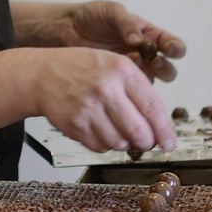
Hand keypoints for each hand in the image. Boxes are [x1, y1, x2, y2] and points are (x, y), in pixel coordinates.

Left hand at [22, 0, 185, 81]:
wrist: (65, 31)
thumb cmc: (90, 17)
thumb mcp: (110, 11)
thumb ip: (125, 23)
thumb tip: (138, 40)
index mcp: (149, 35)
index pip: (172, 44)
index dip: (175, 48)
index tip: (168, 49)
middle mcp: (145, 56)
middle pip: (167, 69)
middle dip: (165, 68)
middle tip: (153, 62)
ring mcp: (132, 72)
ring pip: (150, 84)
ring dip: (147, 82)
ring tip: (133, 73)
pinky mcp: (117, 85)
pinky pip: (130, 93)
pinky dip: (129, 92)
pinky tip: (119, 84)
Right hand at [34, 47, 175, 152]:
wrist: (42, 74)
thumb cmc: (81, 69)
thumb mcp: (114, 65)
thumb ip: (138, 90)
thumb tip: (159, 126)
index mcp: (121, 70)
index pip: (153, 107)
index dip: (165, 130)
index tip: (169, 143)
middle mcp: (105, 89)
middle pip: (139, 132)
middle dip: (147, 142)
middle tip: (147, 142)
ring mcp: (89, 108)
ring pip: (120, 143)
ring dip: (124, 143)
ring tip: (116, 128)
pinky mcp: (75, 124)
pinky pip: (101, 147)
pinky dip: (105, 144)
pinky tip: (99, 128)